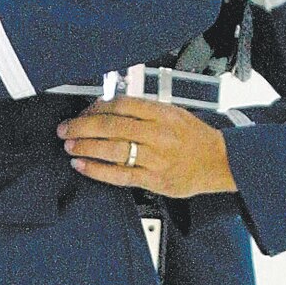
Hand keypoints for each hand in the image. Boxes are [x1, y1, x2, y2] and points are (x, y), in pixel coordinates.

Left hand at [59, 97, 236, 197]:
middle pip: (112, 126)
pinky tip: (81, 165)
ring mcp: (156, 158)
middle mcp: (158, 134)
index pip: (122, 104)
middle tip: (65, 129)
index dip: (96, 107)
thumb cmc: (195, 137)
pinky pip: (119, 175)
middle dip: (82, 126)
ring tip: (69, 145)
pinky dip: (96, 170)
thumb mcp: (173, 113)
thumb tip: (108, 107)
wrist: (219, 162)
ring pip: (113, 150)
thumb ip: (144, 110)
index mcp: (162, 113)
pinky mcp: (154, 180)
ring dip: (86, 146)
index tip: (84, 111)